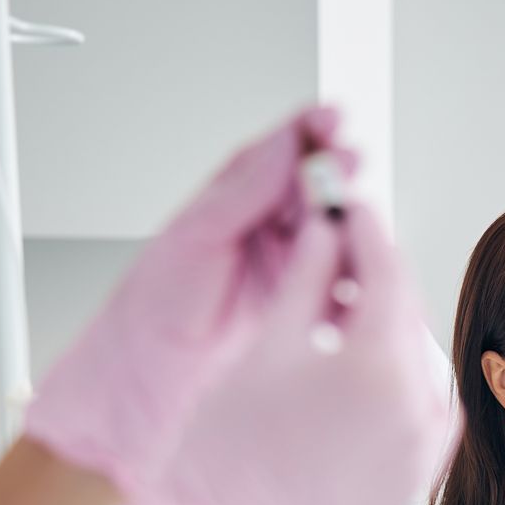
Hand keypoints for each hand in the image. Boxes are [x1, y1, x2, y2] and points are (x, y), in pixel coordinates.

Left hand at [23, 105, 353, 495]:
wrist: (146, 384)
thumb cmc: (152, 310)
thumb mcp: (196, 235)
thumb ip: (245, 190)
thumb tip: (284, 145)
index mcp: (234, 201)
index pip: (281, 152)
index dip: (310, 132)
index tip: (332, 120)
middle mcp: (265, 231)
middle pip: (317, 188)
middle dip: (339, 173)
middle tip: (352, 165)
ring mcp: (289, 270)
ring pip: (335, 235)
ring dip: (350, 225)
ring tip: (355, 218)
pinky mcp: (305, 312)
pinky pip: (341, 285)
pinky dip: (355, 275)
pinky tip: (359, 269)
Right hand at [109, 200, 451, 504]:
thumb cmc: (232, 441)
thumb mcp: (271, 340)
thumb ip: (310, 275)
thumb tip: (327, 228)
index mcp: (380, 367)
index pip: (387, 274)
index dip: (366, 232)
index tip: (351, 208)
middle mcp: (417, 408)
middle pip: (407, 316)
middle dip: (378, 277)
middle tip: (347, 245)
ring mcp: (423, 447)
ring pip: (419, 361)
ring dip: (390, 328)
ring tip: (347, 304)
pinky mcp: (417, 475)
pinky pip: (425, 409)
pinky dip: (403, 380)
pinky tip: (367, 362)